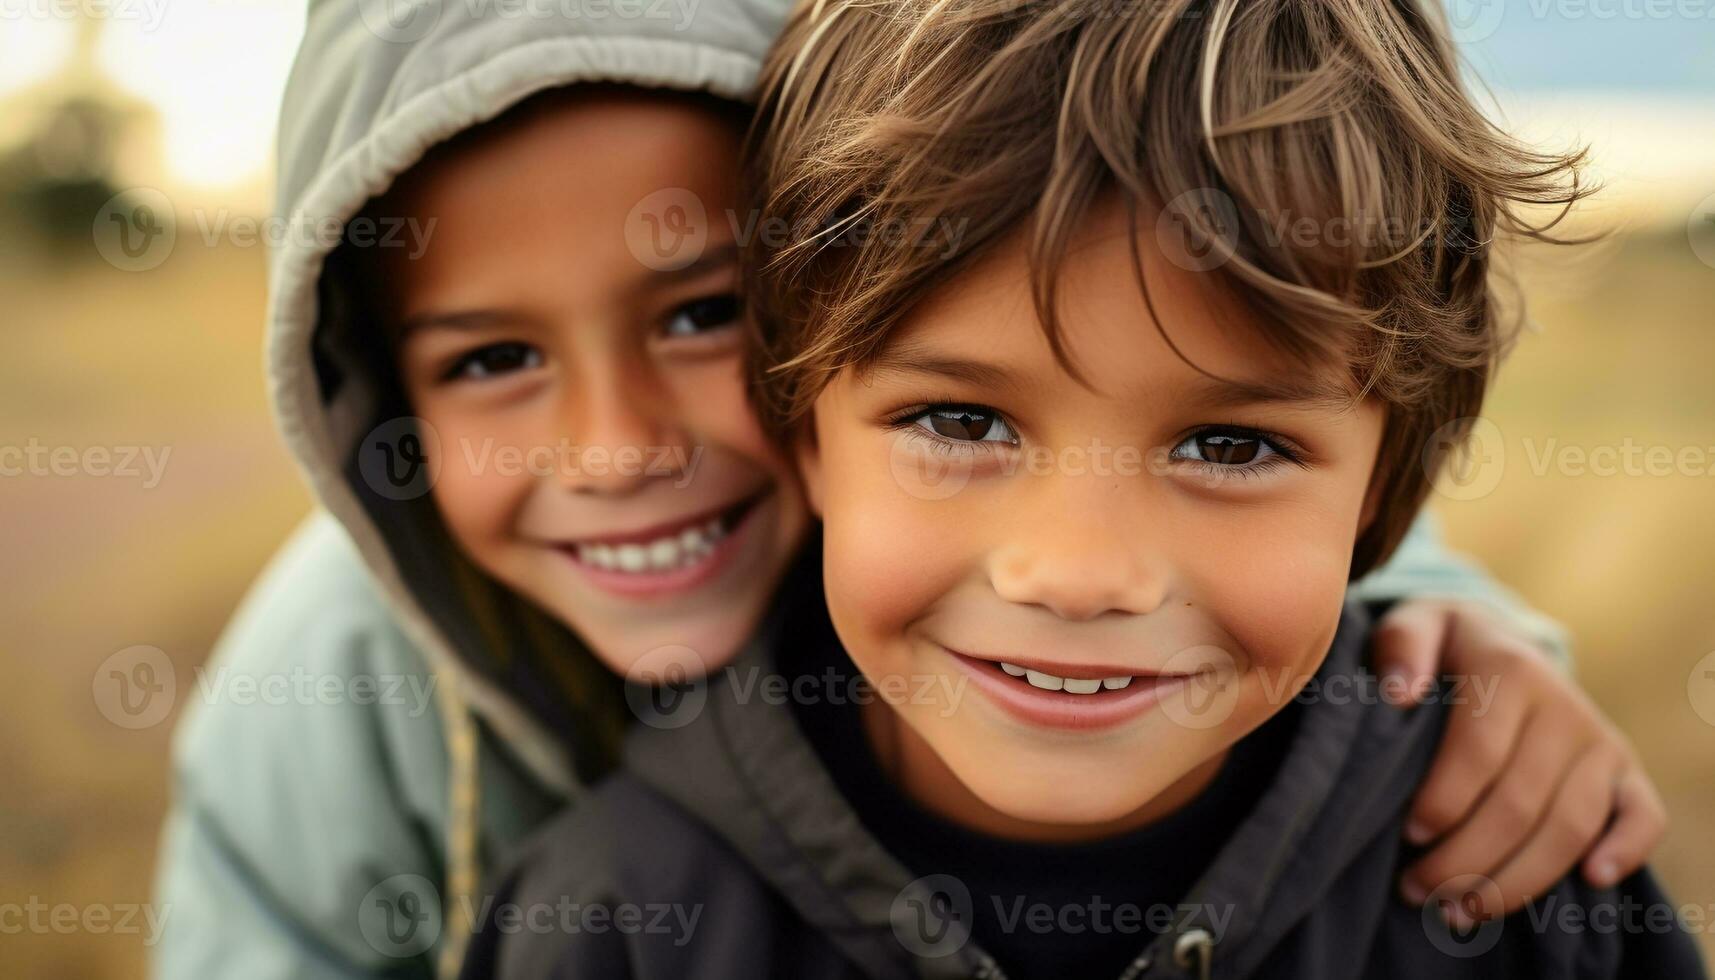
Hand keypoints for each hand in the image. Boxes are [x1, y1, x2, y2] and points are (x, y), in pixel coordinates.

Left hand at [1371, 599, 1666, 924]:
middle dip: (1465, 859)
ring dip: (1517, 879)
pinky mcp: (1626, 771)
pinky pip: (1644, 816)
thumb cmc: (1445, 647)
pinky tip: (1590, 881)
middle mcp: (1564, 707)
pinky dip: (1625, 851)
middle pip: (1520, 803)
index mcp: (1511, 670)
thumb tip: (1399, 691)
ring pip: (1569, 825)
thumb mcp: (1416, 626)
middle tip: (1418, 891)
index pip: (1479, 753)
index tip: (1407, 838)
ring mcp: (1601, 741)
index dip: (1443, 803)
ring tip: (1462, 911)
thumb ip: (1401, 647)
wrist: (1502, 641)